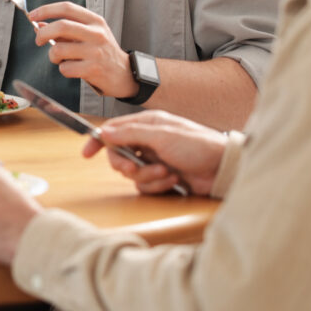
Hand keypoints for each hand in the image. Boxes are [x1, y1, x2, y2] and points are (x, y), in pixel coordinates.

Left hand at [29, 1, 136, 98]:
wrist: (125, 74)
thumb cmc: (102, 53)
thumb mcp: (88, 35)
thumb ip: (65, 29)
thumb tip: (39, 25)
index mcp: (95, 21)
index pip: (67, 8)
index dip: (46, 10)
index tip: (32, 16)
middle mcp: (96, 33)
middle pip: (61, 25)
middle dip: (43, 33)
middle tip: (38, 40)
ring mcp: (95, 52)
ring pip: (59, 49)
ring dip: (52, 56)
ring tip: (60, 59)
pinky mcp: (93, 69)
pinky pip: (65, 68)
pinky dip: (63, 69)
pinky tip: (72, 69)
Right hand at [83, 110, 227, 195]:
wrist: (223, 169)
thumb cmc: (198, 145)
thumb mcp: (161, 135)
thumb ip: (130, 134)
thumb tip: (104, 132)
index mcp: (147, 125)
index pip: (113, 130)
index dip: (98, 140)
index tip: (86, 154)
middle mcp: (148, 141)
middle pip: (118, 155)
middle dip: (126, 164)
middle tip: (134, 168)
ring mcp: (155, 160)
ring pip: (132, 174)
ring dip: (149, 176)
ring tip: (168, 172)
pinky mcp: (162, 178)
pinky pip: (146, 186)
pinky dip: (158, 185)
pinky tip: (175, 180)